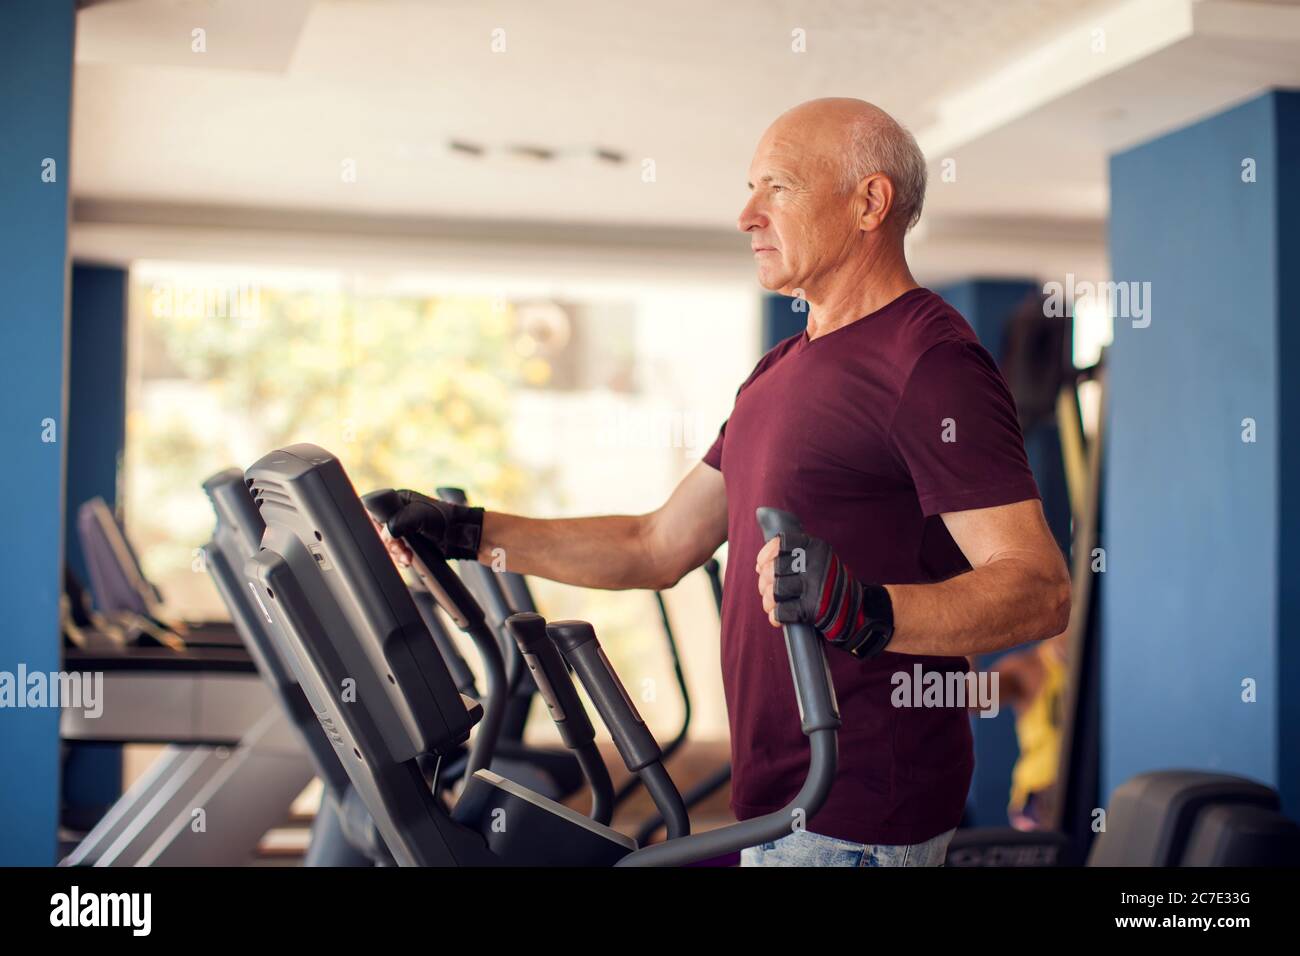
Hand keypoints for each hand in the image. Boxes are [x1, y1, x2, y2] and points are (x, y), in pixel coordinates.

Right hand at [369, 489, 484, 561]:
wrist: (461, 537)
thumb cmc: (445, 520)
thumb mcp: (418, 517)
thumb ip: (397, 523)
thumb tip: (384, 537)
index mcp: (400, 500)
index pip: (376, 513)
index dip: (378, 528)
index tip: (387, 538)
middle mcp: (400, 513)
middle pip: (381, 532)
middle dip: (389, 544)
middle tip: (400, 549)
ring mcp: (406, 528)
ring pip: (389, 544)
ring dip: (396, 553)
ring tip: (406, 557)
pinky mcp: (411, 542)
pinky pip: (398, 552)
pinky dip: (401, 558)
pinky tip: (407, 560)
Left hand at [756, 531, 833, 628]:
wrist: (857, 611)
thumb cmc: (828, 585)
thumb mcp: (818, 560)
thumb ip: (794, 558)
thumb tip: (760, 565)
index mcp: (817, 547)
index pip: (782, 542)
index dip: (766, 554)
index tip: (761, 565)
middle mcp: (817, 563)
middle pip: (774, 568)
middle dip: (764, 581)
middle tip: (766, 589)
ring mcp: (816, 586)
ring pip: (775, 590)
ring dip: (768, 600)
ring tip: (771, 604)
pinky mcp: (813, 608)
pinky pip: (782, 611)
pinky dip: (776, 616)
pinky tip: (778, 617)